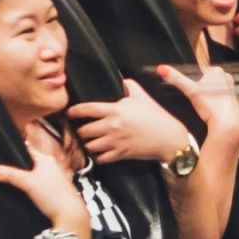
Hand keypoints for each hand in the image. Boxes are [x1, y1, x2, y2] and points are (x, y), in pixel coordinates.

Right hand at [0, 133, 88, 238]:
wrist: (70, 214)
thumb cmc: (53, 196)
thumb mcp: (27, 184)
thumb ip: (10, 175)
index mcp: (46, 159)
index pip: (27, 150)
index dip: (15, 152)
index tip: (4, 155)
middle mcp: (53, 165)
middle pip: (32, 162)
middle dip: (20, 166)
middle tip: (6, 171)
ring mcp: (57, 177)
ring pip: (38, 173)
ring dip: (28, 177)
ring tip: (16, 182)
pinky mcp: (58, 189)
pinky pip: (43, 183)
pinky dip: (35, 185)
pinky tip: (30, 192)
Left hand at [66, 86, 194, 167]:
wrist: (169, 138)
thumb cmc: (156, 116)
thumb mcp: (143, 97)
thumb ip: (130, 85)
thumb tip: (121, 80)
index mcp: (116, 110)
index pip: (87, 109)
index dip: (74, 111)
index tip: (69, 113)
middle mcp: (112, 126)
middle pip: (84, 130)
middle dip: (80, 130)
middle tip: (80, 129)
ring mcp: (116, 142)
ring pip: (90, 146)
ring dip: (87, 144)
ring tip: (88, 142)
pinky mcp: (120, 154)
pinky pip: (100, 158)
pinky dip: (96, 156)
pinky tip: (98, 152)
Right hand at [162, 62, 238, 144]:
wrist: (226, 123)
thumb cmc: (211, 107)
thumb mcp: (190, 91)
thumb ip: (176, 79)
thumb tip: (161, 68)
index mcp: (217, 71)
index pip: (199, 73)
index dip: (194, 84)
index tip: (196, 94)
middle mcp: (226, 76)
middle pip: (205, 81)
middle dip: (201, 90)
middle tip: (201, 101)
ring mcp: (231, 87)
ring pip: (211, 89)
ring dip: (207, 96)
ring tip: (207, 106)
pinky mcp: (232, 97)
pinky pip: (218, 97)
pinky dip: (214, 102)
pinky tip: (213, 109)